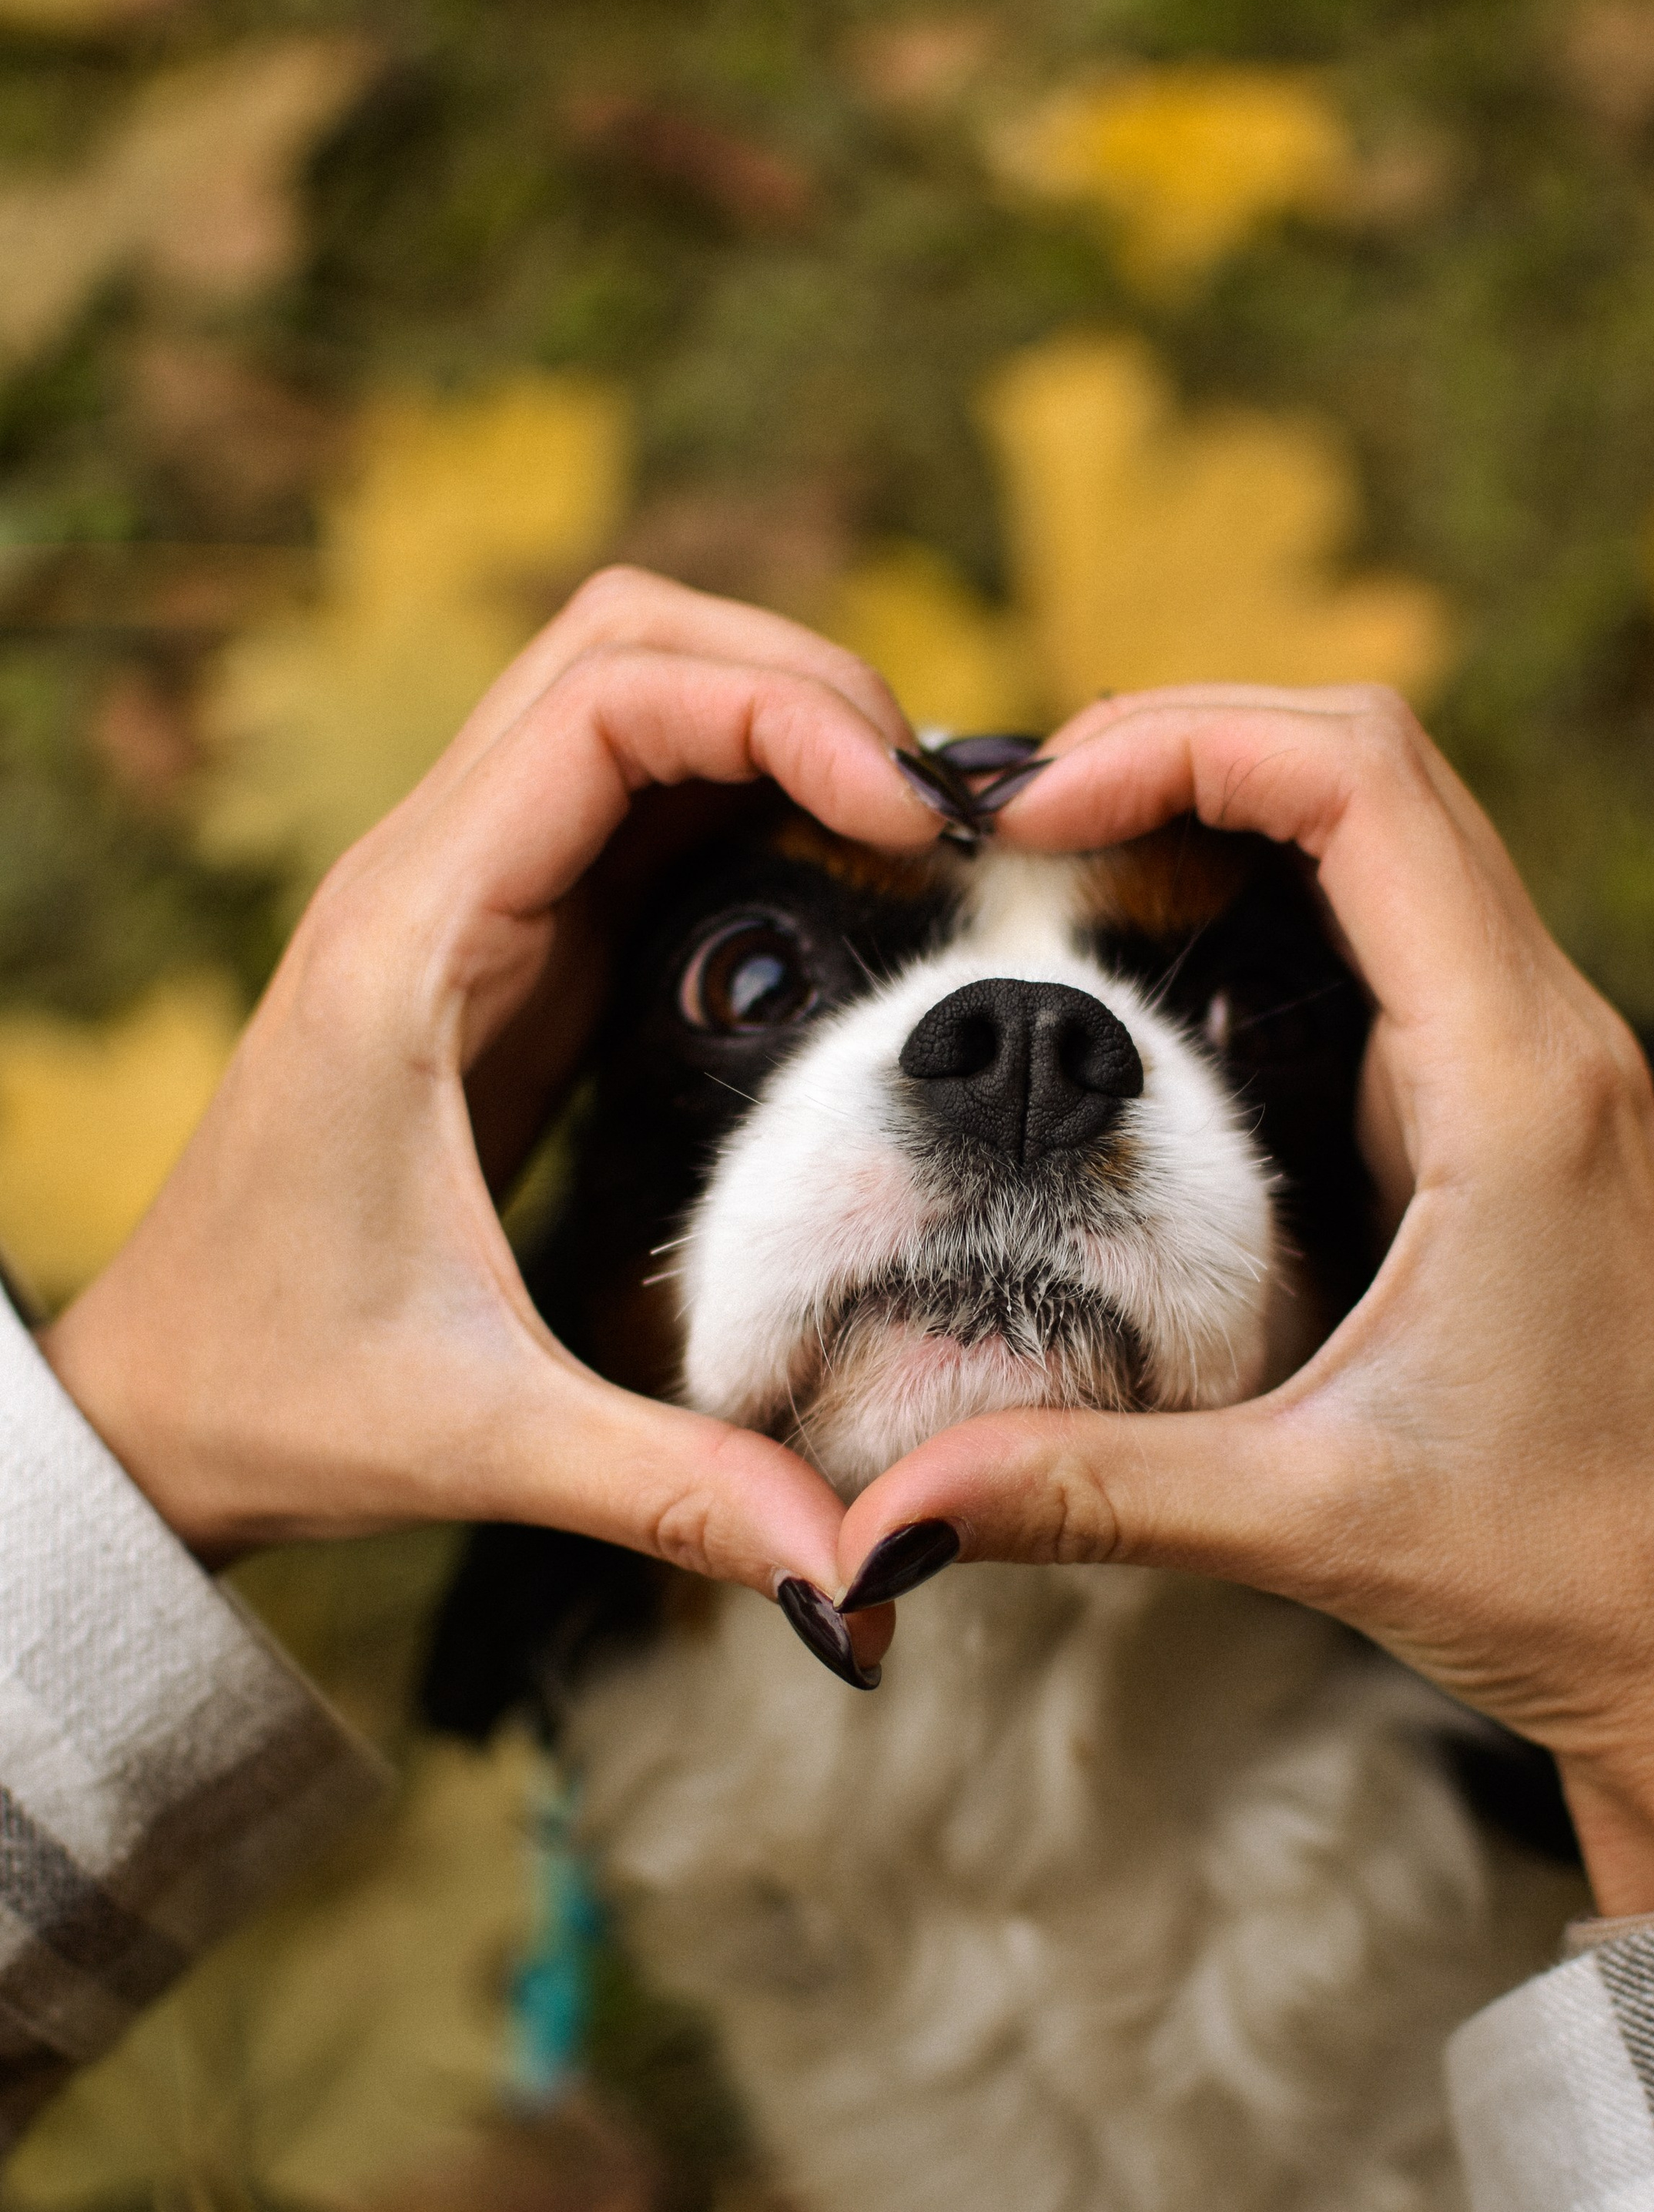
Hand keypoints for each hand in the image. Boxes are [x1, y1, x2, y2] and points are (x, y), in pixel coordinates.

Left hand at [40, 570, 932, 1637]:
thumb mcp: (482, 1439)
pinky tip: (848, 894)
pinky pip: (635, 806)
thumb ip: (676, 1486)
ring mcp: (467, 906)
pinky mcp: (506, 954)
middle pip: (622, 643)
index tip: (908, 818)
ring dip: (776, 722)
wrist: (158, 1402)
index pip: (600, 701)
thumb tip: (860, 1567)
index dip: (775, 712)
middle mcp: (429, 886)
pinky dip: (749, 798)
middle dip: (796, 681)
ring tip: (915, 835)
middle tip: (938, 809)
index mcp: (409, 945)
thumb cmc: (277, 1392)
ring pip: (629, 700)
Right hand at [836, 686, 1653, 1915]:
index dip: (1183, 744)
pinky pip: (1400, 931)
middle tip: (1013, 829)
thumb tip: (880, 1519)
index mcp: (1516, 1086)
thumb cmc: (1567, 1566)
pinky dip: (1274, 900)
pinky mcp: (1518, 1112)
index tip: (1026, 814)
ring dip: (1231, 812)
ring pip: (1395, 835)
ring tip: (1064, 873)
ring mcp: (1542, 1066)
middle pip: (1376, 767)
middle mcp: (1549, 1040)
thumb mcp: (1305, 1517)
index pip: (1363, 787)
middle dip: (1186, 746)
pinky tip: (1161, 974)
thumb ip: (1084, 1489)